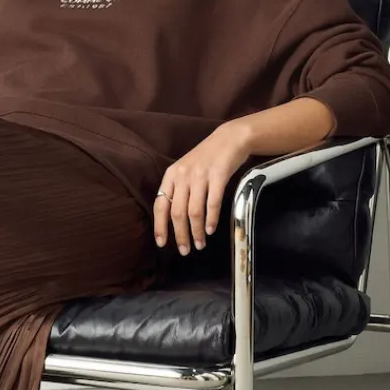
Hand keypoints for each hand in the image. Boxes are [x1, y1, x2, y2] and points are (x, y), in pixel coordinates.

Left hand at [154, 121, 252, 254]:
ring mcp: (200, 175)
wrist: (229, 139)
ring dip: (197, 231)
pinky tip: (211, 230)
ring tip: (200, 244)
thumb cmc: (206, 158)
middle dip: (180, 235)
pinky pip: (213, 203)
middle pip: (177, 212)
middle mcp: (183, 176)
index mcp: (171, 176)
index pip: (160, 205)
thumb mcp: (185, 170)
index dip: (160, 226)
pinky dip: (211, 219)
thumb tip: (172, 219)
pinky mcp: (218, 175)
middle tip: (185, 250)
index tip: (162, 244)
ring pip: (194, 211)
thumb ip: (177, 190)